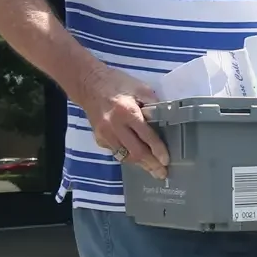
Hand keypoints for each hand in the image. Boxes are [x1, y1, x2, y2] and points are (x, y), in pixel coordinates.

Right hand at [76, 64, 169, 179]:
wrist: (88, 84)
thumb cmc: (117, 83)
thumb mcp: (139, 87)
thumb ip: (153, 104)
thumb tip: (167, 117)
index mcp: (127, 111)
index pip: (146, 136)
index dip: (157, 150)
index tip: (166, 160)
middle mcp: (115, 126)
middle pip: (135, 151)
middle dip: (150, 164)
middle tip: (162, 173)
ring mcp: (104, 134)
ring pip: (124, 155)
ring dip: (139, 164)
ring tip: (152, 171)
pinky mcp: (98, 138)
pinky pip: (116, 152)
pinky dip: (127, 157)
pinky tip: (137, 160)